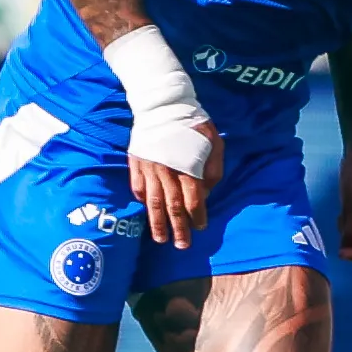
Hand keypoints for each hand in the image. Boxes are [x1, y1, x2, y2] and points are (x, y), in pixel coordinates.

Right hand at [131, 121, 220, 247]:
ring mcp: (149, 169)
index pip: (193, 201)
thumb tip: (206, 192)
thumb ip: (214, 169)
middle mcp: (166, 172)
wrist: (162, 105)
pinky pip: (139, 189)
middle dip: (178, 228)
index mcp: (187, 167)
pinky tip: (148, 212)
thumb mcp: (214, 142)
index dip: (197, 217)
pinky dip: (143, 202)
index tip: (200, 228)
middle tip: (182, 246)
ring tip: (161, 239)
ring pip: (153, 203)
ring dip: (157, 224)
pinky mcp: (136, 164)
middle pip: (172, 207)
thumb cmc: (193, 124)